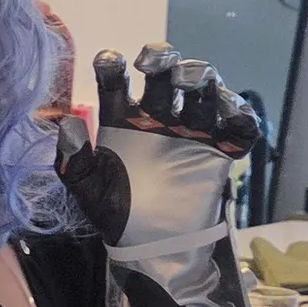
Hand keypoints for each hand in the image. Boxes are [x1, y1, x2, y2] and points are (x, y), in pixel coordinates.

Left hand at [57, 45, 257, 249]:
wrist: (151, 246)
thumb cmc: (116, 214)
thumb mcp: (89, 191)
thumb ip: (75, 162)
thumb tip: (66, 125)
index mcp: (123, 120)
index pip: (117, 84)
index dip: (113, 67)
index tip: (110, 61)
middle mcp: (158, 118)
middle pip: (164, 78)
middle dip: (163, 60)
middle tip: (156, 60)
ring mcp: (191, 132)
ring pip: (202, 94)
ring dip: (203, 78)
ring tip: (194, 80)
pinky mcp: (219, 152)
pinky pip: (237, 130)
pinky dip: (241, 117)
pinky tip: (232, 114)